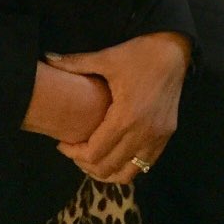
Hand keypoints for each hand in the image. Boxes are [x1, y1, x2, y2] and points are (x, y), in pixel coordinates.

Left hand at [45, 32, 191, 181]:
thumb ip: (76, 63)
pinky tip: (116, 152)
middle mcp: (143, 133)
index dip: (73, 154)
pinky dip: (127, 165)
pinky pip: (144, 164)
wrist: (175, 50)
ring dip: (107, 171)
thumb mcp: (107, 57)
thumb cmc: (140, 53)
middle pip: (108, 168)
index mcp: (126, 117)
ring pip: (128, 174)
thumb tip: (49, 58)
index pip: (94, 154)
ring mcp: (157, 137)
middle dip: (85, 165)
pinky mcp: (167, 135)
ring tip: (93, 157)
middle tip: (74, 151)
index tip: (63, 145)